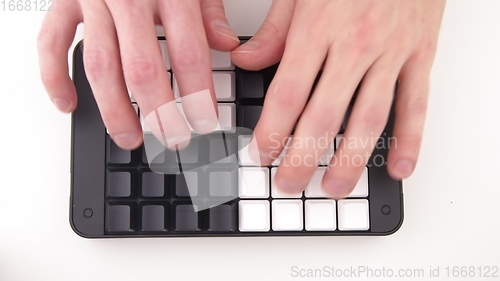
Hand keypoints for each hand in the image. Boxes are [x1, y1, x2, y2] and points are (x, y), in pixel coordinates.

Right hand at [38, 0, 239, 148]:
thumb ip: (209, 9)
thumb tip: (227, 44)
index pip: (187, 54)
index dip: (197, 95)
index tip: (205, 122)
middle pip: (142, 69)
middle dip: (158, 113)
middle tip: (172, 139)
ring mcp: (93, 1)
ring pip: (99, 66)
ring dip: (114, 110)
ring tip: (130, 137)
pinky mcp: (64, 1)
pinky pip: (51, 42)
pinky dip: (54, 77)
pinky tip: (68, 104)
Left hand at [232, 0, 445, 197]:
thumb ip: (273, 31)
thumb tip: (245, 61)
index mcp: (318, 28)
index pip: (288, 94)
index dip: (272, 131)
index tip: (261, 154)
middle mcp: (354, 45)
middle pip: (324, 116)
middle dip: (302, 158)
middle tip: (288, 183)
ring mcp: (391, 53)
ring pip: (369, 119)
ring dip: (351, 161)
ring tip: (333, 187)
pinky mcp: (420, 56)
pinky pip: (417, 104)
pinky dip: (412, 139)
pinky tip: (399, 166)